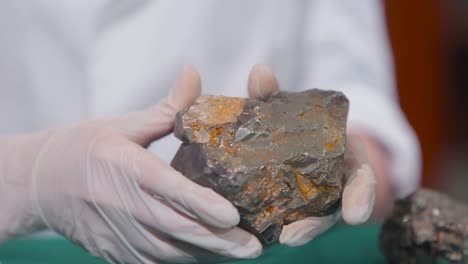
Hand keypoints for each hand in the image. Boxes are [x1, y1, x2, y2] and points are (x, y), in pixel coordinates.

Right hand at [0, 65, 278, 262]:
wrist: (41, 184)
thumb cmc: (84, 148)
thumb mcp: (124, 124)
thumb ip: (167, 108)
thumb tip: (192, 73)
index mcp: (126, 167)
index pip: (168, 189)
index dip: (200, 204)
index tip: (232, 214)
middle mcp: (124, 206)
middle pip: (176, 228)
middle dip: (218, 241)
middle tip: (253, 246)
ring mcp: (120, 235)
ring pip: (170, 252)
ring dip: (207, 254)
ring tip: (240, 252)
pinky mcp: (117, 252)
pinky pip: (156, 263)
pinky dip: (185, 260)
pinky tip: (209, 256)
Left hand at [247, 65, 378, 246]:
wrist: (291, 138)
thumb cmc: (297, 123)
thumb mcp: (288, 107)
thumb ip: (274, 94)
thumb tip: (259, 71)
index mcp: (345, 159)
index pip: (361, 179)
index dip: (361, 196)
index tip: (355, 217)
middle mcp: (336, 183)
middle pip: (334, 208)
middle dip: (317, 224)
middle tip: (295, 236)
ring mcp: (317, 199)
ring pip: (313, 219)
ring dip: (299, 231)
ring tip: (280, 239)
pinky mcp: (295, 209)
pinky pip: (290, 219)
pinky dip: (279, 226)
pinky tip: (261, 234)